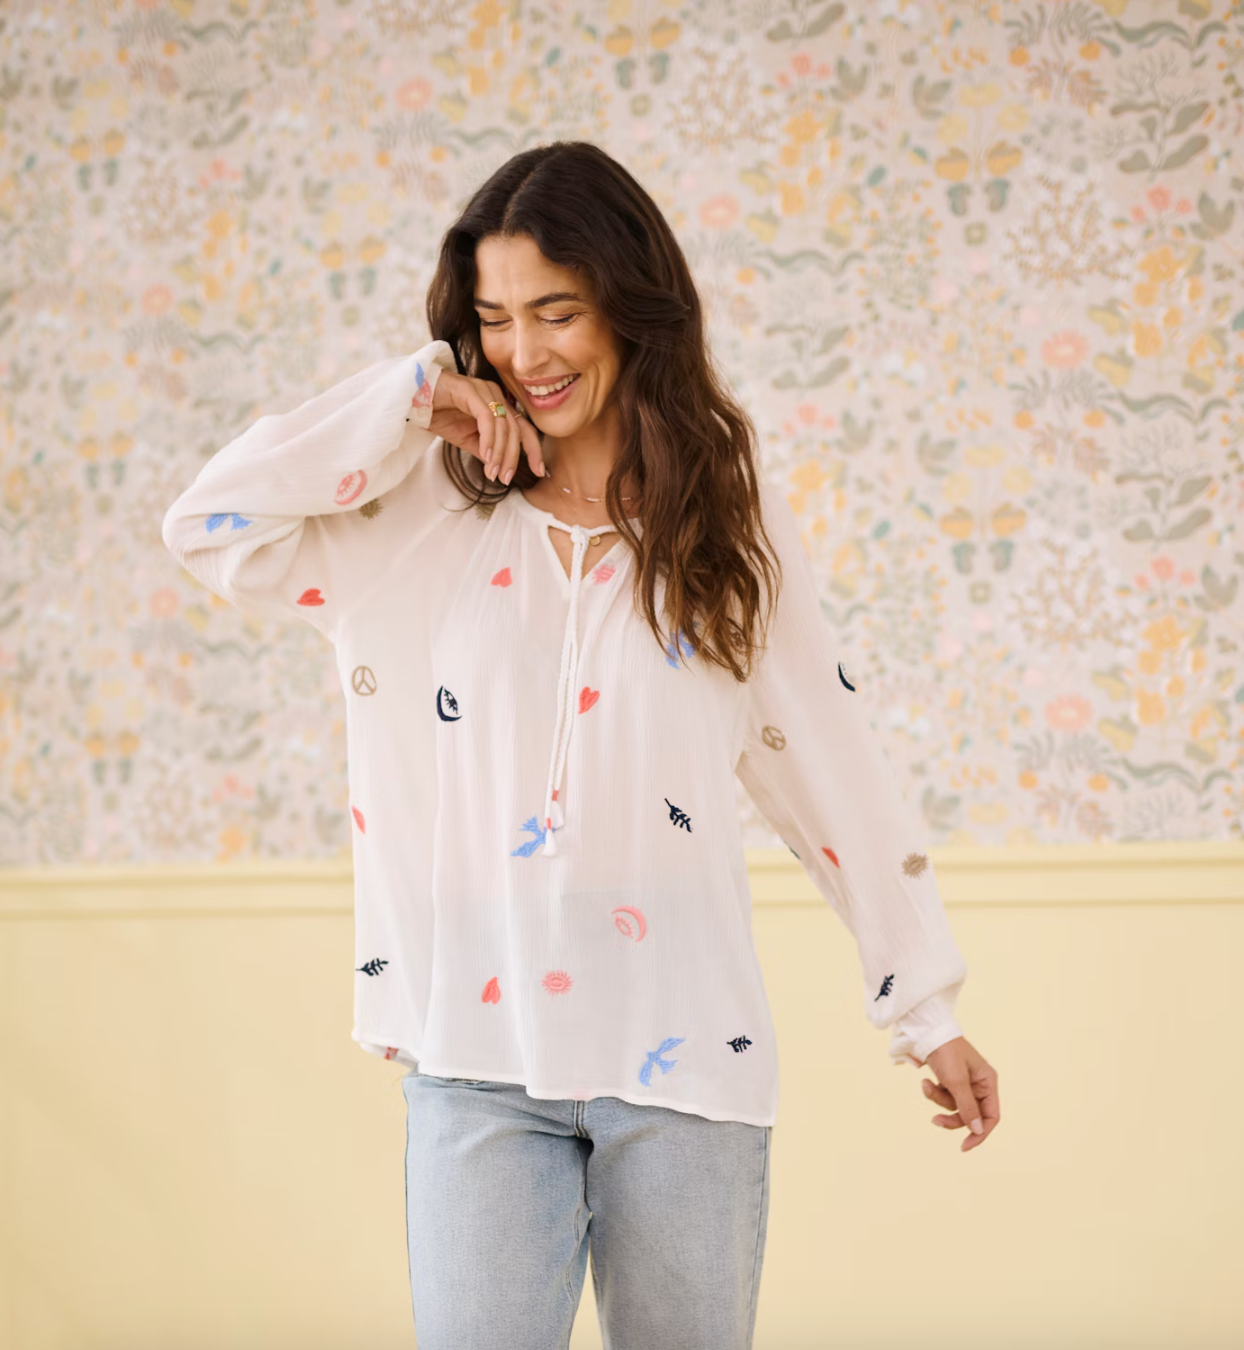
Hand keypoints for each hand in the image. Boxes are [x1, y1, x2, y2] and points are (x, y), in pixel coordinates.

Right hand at [427, 369, 546, 483]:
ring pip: (503, 425)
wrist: (412, 399)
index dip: (534, 450)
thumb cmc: (440, 414)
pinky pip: (486, 418)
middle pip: (516, 429)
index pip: (524, 428)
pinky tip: (485, 455)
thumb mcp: (467, 439)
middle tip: (506, 478)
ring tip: (493, 472)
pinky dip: (489, 439)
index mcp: (498, 405)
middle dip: (514, 457)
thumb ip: (485, 450)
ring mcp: (484, 391)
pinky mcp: (470, 391)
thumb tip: (498, 467)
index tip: (539, 471)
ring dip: (500, 452)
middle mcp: (495, 395)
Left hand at [917, 1036, 998, 1152]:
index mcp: (988, 1082)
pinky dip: (933, 1091)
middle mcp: (979, 1083)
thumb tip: (978, 1131)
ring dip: (938, 1099)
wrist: (925, 1031)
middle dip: (951, 1117)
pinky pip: (944, 1095)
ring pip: (954, 1106)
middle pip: (971, 1115)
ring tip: (925, 1085)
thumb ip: (968, 1108)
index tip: (964, 1146)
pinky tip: (925, 1080)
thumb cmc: (945, 1052)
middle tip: (934, 1120)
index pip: (991, 1116)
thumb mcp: (956, 1081)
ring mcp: (964, 1082)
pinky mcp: (949, 1079)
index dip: (980, 1133)